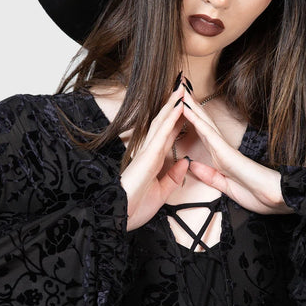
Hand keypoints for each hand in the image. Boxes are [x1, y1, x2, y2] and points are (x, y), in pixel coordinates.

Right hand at [120, 83, 189, 230]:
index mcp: (153, 161)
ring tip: (182, 88)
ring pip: (162, 122)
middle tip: (183, 87)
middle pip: (164, 123)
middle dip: (173, 105)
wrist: (119, 217)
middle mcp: (149, 152)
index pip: (168, 135)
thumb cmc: (136, 207)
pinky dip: (171, 118)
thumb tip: (185, 163)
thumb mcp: (161, 192)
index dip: (177, 119)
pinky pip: (162, 133)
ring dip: (172, 104)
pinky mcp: (147, 155)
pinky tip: (179, 106)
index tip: (185, 105)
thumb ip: (172, 178)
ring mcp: (147, 152)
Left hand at [180, 89, 293, 214]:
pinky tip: (187, 110)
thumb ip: (209, 176)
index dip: (190, 119)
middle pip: (202, 123)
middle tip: (179, 86)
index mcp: (220, 157)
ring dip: (191, 107)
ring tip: (180, 89)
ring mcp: (224, 149)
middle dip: (189, 105)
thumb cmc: (257, 194)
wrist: (275, 199)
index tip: (179, 106)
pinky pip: (209, 134)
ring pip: (204, 123)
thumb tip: (193, 165)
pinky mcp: (227, 153)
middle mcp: (221, 149)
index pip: (202, 134)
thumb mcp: (226, 187)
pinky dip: (197, 121)